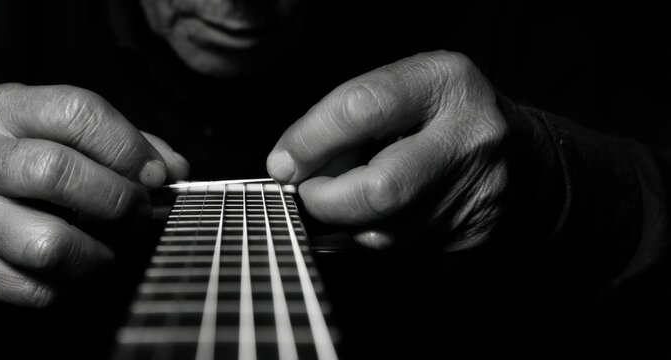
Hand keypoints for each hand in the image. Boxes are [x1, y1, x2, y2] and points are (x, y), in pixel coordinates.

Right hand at [0, 84, 188, 319]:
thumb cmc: (19, 180)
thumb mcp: (57, 140)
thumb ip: (119, 146)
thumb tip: (174, 169)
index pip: (75, 109)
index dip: (126, 145)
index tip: (155, 174)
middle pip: (57, 171)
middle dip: (116, 199)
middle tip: (137, 214)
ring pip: (48, 243)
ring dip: (97, 254)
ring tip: (107, 249)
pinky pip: (37, 287)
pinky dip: (70, 287)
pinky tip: (72, 272)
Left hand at [267, 51, 510, 251]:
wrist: (528, 167)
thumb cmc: (445, 122)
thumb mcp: (404, 93)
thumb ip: (345, 118)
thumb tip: (287, 165)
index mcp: (447, 85)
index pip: (361, 108)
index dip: (309, 140)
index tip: (283, 161)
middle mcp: (470, 141)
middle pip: (377, 190)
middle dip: (325, 198)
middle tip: (312, 190)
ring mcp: (477, 200)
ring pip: (380, 234)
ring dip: (349, 221)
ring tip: (361, 195)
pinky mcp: (472, 244)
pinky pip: (395, 256)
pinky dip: (373, 238)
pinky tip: (389, 217)